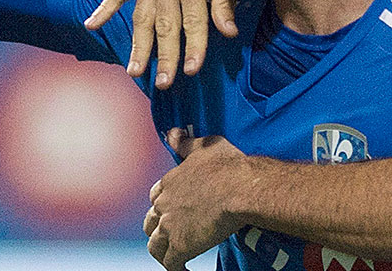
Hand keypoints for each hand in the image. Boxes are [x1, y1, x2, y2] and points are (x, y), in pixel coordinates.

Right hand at [85, 0, 243, 88]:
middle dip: (164, 55)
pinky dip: (106, 7)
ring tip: (134, 70)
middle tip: (164, 84)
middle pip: (164, 22)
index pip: (192, 18)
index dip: (193, 46)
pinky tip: (92, 25)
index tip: (192, 71)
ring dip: (138, 43)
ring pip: (142, 12)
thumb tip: (227, 32)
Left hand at [144, 131, 248, 270]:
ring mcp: (170, 227)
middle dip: (157, 228)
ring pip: (154, 245)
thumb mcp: (205, 146)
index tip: (172, 208)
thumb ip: (185, 143)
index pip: (155, 196)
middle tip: (171, 233)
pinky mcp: (181, 246)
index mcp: (169, 182)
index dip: (163, 203)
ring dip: (162, 250)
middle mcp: (165, 205)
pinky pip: (170, 263)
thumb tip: (171, 134)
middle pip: (150, 222)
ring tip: (173, 255)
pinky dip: (175, 268)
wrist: (241, 188)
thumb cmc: (228, 165)